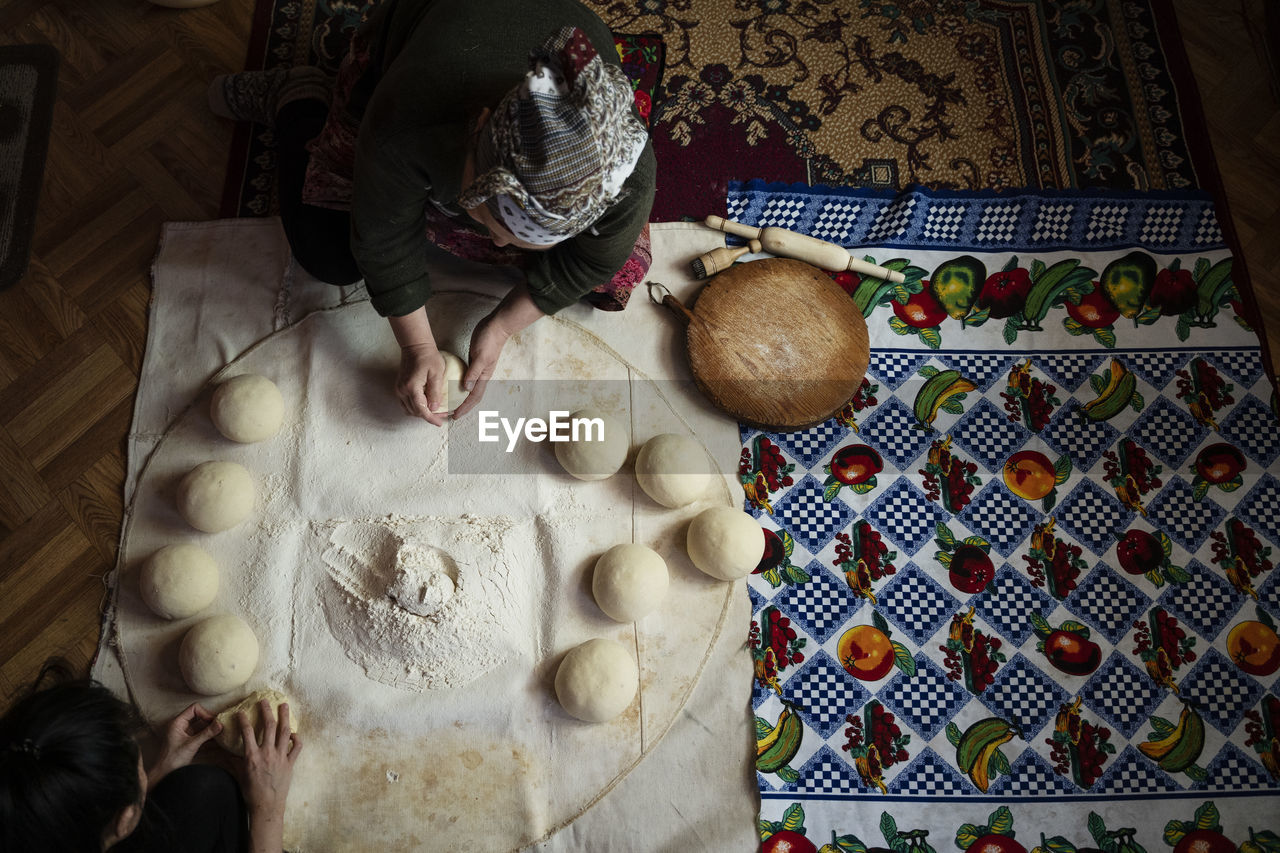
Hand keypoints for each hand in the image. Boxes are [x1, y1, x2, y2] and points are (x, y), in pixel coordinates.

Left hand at [147, 703, 222, 787]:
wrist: (164, 774)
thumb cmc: (173, 760)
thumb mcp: (192, 745)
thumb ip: (207, 733)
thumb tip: (220, 723)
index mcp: (177, 723)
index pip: (194, 709)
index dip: (205, 713)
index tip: (214, 722)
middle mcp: (180, 726)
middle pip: (199, 716)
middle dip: (209, 721)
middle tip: (219, 726)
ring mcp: (184, 734)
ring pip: (200, 726)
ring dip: (210, 729)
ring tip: (220, 733)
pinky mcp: (188, 742)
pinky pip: (200, 735)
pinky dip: (208, 737)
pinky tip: (216, 741)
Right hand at [239, 700, 301, 844]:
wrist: (267, 806)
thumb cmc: (251, 792)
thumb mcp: (239, 775)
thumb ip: (234, 761)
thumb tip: (225, 753)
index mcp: (252, 756)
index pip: (247, 733)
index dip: (244, 720)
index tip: (242, 711)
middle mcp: (267, 753)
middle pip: (268, 726)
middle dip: (266, 711)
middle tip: (265, 701)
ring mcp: (281, 757)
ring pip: (284, 732)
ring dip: (285, 717)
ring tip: (284, 706)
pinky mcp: (290, 763)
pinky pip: (296, 747)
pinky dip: (296, 738)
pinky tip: (293, 733)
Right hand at [396, 343, 448, 424]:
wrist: (415, 346)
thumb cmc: (428, 357)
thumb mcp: (436, 373)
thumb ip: (435, 392)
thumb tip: (434, 408)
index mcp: (412, 387)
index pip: (421, 410)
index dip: (431, 418)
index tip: (440, 423)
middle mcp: (402, 390)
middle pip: (415, 412)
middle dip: (428, 416)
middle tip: (442, 415)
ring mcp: (399, 389)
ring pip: (409, 409)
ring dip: (421, 413)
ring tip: (435, 412)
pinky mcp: (399, 387)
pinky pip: (406, 404)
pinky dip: (415, 407)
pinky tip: (426, 405)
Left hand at [451, 313, 509, 417]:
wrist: (497, 326)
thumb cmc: (490, 340)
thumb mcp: (481, 356)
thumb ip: (474, 372)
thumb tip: (466, 388)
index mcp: (484, 376)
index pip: (474, 397)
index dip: (465, 407)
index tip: (455, 416)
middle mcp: (482, 376)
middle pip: (472, 396)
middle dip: (462, 406)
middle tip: (450, 414)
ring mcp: (478, 369)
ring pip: (469, 388)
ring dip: (460, 397)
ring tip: (450, 403)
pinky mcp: (475, 362)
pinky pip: (466, 378)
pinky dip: (459, 385)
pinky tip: (452, 385)